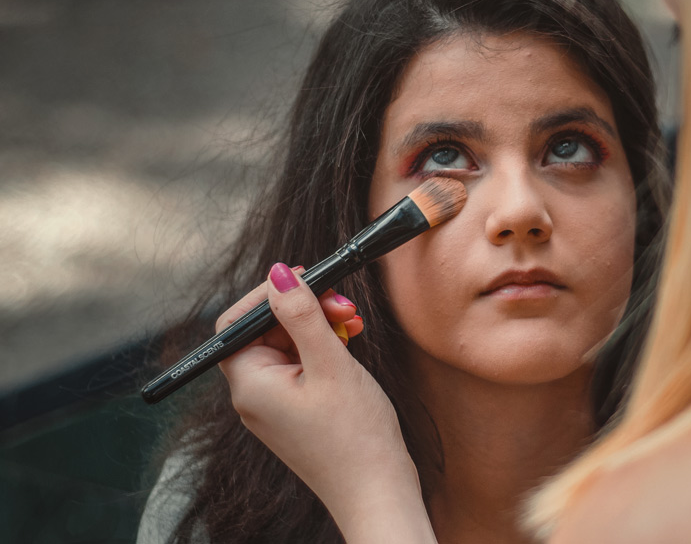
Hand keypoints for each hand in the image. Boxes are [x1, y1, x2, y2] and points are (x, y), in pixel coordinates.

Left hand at [216, 262, 436, 543]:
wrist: (377, 492)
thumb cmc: (355, 437)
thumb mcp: (331, 364)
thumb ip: (302, 315)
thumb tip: (279, 273)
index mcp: (251, 383)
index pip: (238, 321)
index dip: (267, 294)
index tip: (304, 278)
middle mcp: (254, 395)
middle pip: (265, 330)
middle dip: (303, 309)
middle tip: (342, 304)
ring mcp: (274, 405)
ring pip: (286, 345)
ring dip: (317, 326)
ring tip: (352, 323)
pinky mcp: (295, 411)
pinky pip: (300, 366)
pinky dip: (322, 348)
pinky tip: (348, 343)